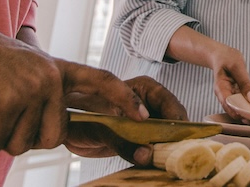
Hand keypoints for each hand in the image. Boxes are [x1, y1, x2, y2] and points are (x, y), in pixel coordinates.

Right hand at [0, 28, 141, 156]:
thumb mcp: (25, 68)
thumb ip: (44, 93)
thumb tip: (56, 130)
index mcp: (56, 70)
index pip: (101, 81)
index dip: (123, 100)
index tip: (142, 115)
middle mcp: (48, 80)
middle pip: (50, 138)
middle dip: (19, 136)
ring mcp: (27, 92)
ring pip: (17, 145)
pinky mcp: (2, 106)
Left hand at [65, 76, 186, 165]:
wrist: (72, 130)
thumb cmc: (84, 117)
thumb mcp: (102, 128)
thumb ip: (123, 142)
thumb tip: (146, 154)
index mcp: (144, 88)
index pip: (168, 102)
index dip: (175, 120)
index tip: (177, 137)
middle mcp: (151, 103)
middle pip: (173, 119)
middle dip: (174, 135)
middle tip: (176, 151)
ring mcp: (149, 121)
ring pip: (168, 133)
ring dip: (167, 146)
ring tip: (168, 158)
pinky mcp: (144, 137)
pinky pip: (157, 146)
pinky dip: (158, 154)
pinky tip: (157, 161)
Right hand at [209, 44, 249, 118]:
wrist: (221, 55)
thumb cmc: (227, 58)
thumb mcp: (238, 66)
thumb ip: (245, 82)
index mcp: (220, 88)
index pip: (228, 104)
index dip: (239, 112)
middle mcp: (222, 95)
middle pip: (232, 110)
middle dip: (243, 116)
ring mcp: (227, 96)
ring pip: (236, 109)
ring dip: (246, 113)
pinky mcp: (233, 95)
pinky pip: (239, 103)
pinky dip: (246, 106)